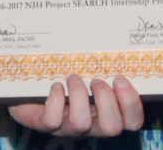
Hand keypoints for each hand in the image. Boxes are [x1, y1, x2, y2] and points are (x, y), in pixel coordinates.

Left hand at [9, 74, 142, 137]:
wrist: (29, 88)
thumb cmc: (67, 76)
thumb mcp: (89, 71)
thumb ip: (103, 63)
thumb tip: (112, 34)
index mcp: (107, 113)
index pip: (132, 122)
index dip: (132, 104)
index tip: (120, 78)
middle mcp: (91, 125)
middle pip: (112, 128)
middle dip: (106, 100)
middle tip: (95, 80)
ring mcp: (67, 128)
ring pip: (81, 123)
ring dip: (78, 96)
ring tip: (72, 78)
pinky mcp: (44, 125)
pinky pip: (53, 121)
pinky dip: (55, 100)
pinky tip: (56, 86)